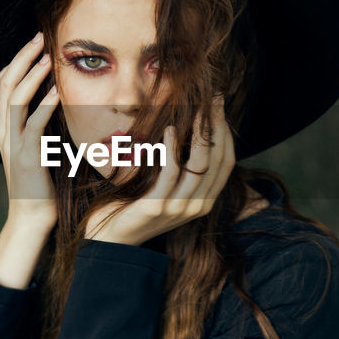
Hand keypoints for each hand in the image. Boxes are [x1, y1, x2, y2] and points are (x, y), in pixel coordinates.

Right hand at [0, 31, 60, 230]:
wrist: (32, 219)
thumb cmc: (42, 185)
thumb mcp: (41, 148)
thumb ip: (44, 126)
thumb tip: (60, 102)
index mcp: (7, 128)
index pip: (5, 85)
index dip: (18, 61)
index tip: (37, 42)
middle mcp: (5, 131)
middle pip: (6, 84)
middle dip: (23, 58)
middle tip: (40, 37)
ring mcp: (12, 144)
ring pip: (14, 99)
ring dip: (31, 76)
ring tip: (47, 57)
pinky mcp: (26, 157)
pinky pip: (33, 125)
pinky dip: (43, 105)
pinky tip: (56, 91)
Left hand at [84, 97, 235, 245]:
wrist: (111, 238)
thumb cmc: (137, 205)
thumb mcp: (168, 187)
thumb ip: (183, 169)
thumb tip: (189, 129)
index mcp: (204, 200)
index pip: (226, 162)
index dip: (226, 132)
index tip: (219, 106)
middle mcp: (197, 206)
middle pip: (218, 160)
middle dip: (217, 127)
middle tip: (212, 101)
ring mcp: (177, 208)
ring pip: (200, 166)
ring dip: (200, 134)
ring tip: (197, 110)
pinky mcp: (155, 207)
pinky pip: (170, 174)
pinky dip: (172, 149)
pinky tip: (169, 130)